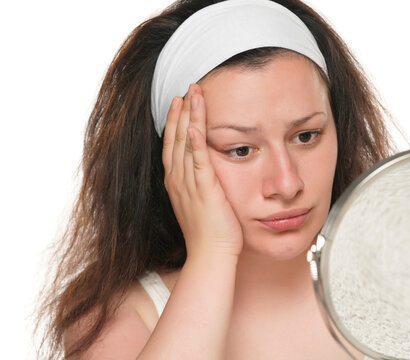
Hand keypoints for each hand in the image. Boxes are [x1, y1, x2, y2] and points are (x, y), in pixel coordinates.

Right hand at [162, 84, 242, 259]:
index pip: (172, 144)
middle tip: (187, 88)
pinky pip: (197, 161)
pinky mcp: (204, 190)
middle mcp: (178, 180)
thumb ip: (199, 184)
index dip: (175, 121)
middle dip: (181, 111)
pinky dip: (194, 142)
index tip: (180, 102)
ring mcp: (188, 184)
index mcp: (176, 182)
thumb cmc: (209, 232)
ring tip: (193, 94)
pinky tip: (194, 125)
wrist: (211, 254)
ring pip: (185, 144)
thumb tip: (205, 173)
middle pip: (175, 138)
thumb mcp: (200, 203)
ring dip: (189, 117)